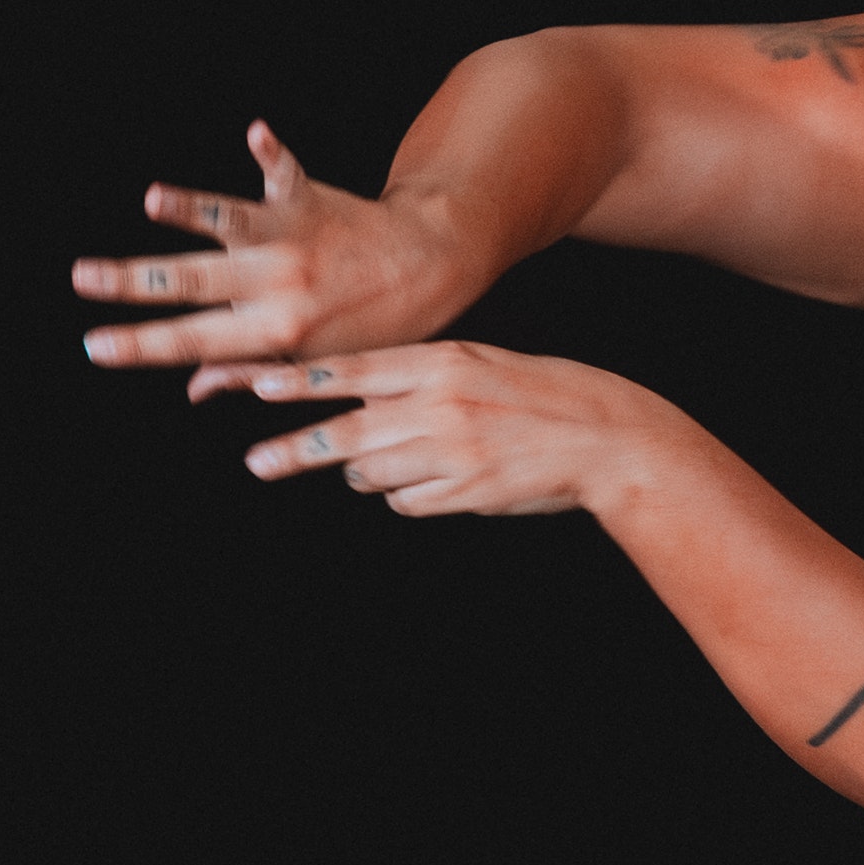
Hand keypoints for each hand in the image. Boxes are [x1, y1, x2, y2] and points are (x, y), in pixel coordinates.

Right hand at [75, 124, 482, 399]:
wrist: (428, 270)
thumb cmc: (371, 323)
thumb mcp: (315, 360)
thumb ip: (250, 371)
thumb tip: (193, 388)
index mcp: (274, 332)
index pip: (192, 341)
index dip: (140, 345)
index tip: (93, 346)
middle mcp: (277, 284)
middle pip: (193, 282)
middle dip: (133, 281)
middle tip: (83, 276)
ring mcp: (290, 238)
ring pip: (228, 224)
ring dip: (190, 209)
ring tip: (154, 199)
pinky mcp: (306, 198)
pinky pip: (283, 171)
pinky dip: (269, 151)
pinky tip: (256, 130)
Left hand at [232, 344, 669, 519]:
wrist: (606, 437)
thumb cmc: (543, 393)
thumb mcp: (480, 364)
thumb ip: (422, 377)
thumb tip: (364, 403)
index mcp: (443, 363)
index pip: (356, 371)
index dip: (303, 382)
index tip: (258, 386)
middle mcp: (440, 406)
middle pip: (349, 433)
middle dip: (297, 450)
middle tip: (257, 462)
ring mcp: (452, 453)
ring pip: (373, 473)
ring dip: (366, 473)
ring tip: (386, 464)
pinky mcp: (464, 493)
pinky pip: (408, 501)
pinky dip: (408, 495)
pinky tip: (437, 482)